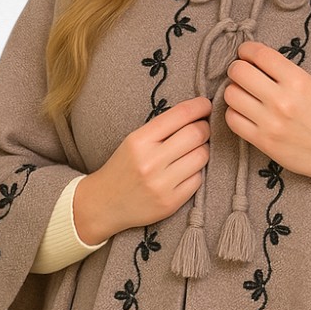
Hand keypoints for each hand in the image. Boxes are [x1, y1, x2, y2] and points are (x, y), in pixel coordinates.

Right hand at [73, 96, 211, 242]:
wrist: (104, 204)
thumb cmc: (123, 167)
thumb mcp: (134, 141)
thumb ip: (162, 128)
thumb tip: (198, 113)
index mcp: (139, 141)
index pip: (179, 115)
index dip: (199, 106)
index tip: (206, 105)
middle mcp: (150, 162)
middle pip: (196, 134)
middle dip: (205, 128)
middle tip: (203, 128)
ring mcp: (161, 184)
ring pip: (202, 156)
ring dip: (203, 150)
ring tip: (193, 150)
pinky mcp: (170, 202)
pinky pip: (198, 179)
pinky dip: (196, 172)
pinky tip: (186, 171)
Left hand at [223, 42, 310, 221]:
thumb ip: (289, 74)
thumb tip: (259, 64)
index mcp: (298, 81)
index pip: (260, 54)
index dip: (247, 50)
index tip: (246, 53)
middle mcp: (282, 100)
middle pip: (239, 72)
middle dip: (238, 69)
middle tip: (242, 73)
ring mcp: (270, 122)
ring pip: (231, 95)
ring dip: (234, 91)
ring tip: (244, 94)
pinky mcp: (263, 142)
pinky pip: (233, 120)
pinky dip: (235, 113)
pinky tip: (245, 113)